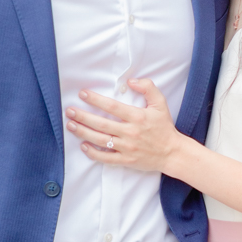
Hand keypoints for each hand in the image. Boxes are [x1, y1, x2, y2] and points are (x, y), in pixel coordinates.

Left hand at [66, 79, 182, 172]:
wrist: (172, 153)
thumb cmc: (164, 127)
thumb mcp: (160, 103)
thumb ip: (148, 88)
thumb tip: (131, 80)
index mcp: (138, 117)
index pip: (112, 107)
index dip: (96, 100)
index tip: (83, 94)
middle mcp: (130, 132)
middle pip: (102, 124)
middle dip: (83, 116)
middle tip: (69, 110)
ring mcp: (127, 148)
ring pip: (100, 140)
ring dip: (83, 132)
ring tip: (70, 125)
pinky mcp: (126, 160)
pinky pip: (106, 158)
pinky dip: (93, 153)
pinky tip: (83, 145)